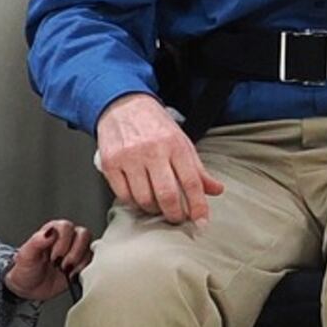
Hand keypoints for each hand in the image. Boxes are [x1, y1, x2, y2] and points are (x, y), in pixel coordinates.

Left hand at [6, 219, 92, 300]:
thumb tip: (50, 232)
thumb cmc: (25, 269)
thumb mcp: (26, 256)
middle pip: (83, 234)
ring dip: (78, 262)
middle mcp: (67, 237)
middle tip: (60, 265)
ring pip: (89, 248)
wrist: (29, 288)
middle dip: (73, 253)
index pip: (67, 227)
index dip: (62, 242)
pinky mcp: (81, 263)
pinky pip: (91, 262)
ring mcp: (76, 250)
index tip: (53, 257)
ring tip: (65, 271)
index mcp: (53, 230)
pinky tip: (71, 275)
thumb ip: (36, 241)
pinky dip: (82, 270)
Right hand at [95, 94, 221, 224]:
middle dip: (175, 214)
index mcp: (175, 145)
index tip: (201, 222)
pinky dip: (134, 203)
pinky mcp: (110, 163)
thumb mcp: (182, 141)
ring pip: (144, 199)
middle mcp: (152, 150)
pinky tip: (139, 198)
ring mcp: (130, 157)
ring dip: (153, 210)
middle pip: (167, 195)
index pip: (191, 182)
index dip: (198, 206)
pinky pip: (123, 195)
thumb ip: (198, 169)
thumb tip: (216, 190)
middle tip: (177, 218)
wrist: (124, 105)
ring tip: (158, 206)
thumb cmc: (155, 125)